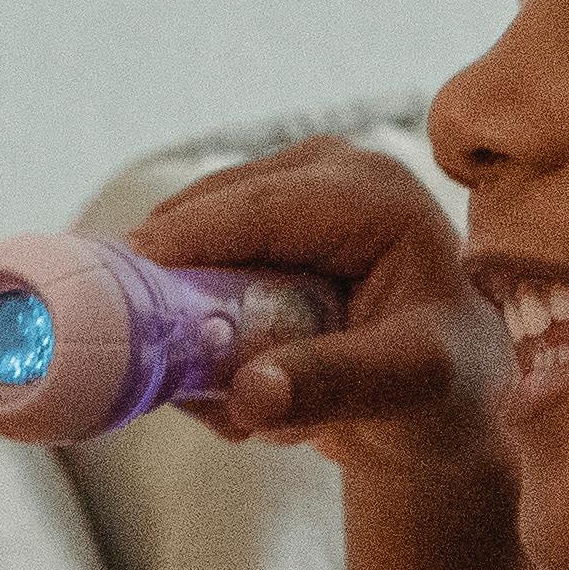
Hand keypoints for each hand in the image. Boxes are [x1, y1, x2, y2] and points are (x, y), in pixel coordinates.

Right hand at [134, 139, 508, 507]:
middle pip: (210, 212)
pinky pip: (200, 255)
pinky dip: (197, 314)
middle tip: (164, 370)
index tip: (116, 286)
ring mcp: (294, 186)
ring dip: (187, 311)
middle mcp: (331, 169)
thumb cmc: (449, 388)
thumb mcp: (409, 388)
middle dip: (178, 289)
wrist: (452, 400)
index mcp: (376, 192)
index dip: (182, 244)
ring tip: (221, 395)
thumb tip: (247, 393)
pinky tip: (231, 374)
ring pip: (194, 234)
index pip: (257, 209)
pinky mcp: (266, 217)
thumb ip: (332, 384)